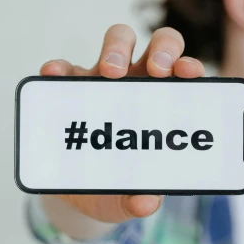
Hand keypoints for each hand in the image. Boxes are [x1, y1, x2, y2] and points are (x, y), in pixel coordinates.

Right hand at [39, 24, 205, 222]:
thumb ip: (140, 201)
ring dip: (117, 49)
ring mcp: (104, 80)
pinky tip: (54, 73)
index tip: (189, 73)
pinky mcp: (70, 86)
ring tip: (110, 72)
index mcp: (165, 104)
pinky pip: (65, 68)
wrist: (79, 194)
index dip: (188, 66)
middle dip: (161, 50)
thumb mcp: (129, 198)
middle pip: (158, 45)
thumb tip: (147, 203)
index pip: (184, 74)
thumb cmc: (117, 187)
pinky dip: (60, 67)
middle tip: (154, 72)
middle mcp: (141, 83)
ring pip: (118, 40)